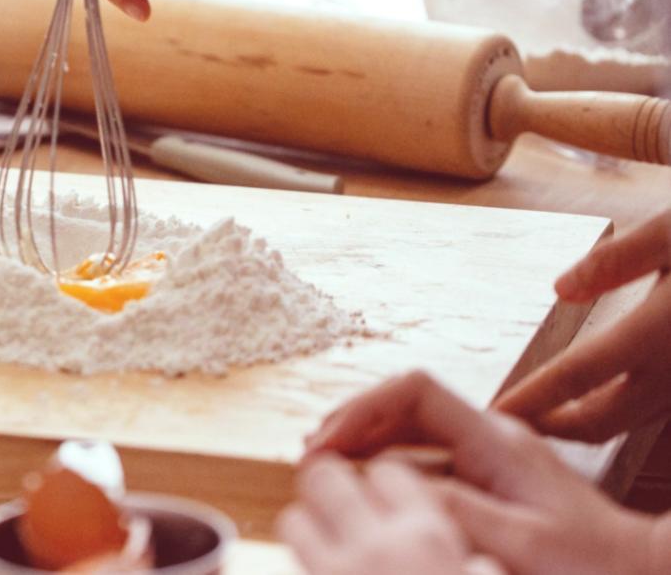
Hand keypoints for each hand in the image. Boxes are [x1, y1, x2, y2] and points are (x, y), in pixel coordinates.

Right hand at [303, 371, 662, 573]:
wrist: (638, 569)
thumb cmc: (591, 562)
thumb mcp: (522, 542)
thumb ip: (458, 510)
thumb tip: (392, 485)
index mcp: (497, 440)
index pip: (415, 391)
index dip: (363, 408)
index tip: (328, 441)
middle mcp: (490, 435)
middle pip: (404, 404)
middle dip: (352, 422)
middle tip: (310, 456)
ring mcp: (489, 452)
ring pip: (411, 428)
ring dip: (364, 442)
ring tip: (325, 468)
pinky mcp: (489, 474)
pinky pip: (425, 454)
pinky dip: (386, 463)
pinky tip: (366, 485)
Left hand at [494, 211, 670, 440]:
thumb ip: (616, 261)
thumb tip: (561, 289)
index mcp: (657, 331)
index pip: (577, 376)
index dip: (533, 398)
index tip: (495, 414)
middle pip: (603, 419)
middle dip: (554, 427)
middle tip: (512, 423)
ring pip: (634, 421)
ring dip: (588, 424)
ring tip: (546, 417)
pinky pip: (661, 409)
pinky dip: (624, 412)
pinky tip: (602, 398)